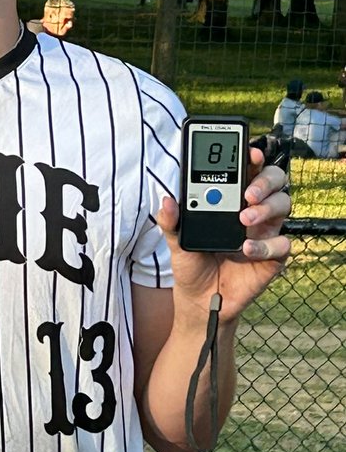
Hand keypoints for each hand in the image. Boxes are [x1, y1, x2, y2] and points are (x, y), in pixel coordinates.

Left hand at [157, 148, 291, 322]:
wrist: (199, 300)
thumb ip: (170, 221)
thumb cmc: (192, 263)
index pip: (247, 171)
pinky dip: (266, 245)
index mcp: (231, 200)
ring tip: (244, 219)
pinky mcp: (272, 258)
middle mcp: (253, 211)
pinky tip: (246, 248)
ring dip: (266, 208)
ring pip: (283, 206)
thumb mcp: (175, 241)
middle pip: (274, 182)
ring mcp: (265, 233)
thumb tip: (167, 200)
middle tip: (247, 192)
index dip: (252, 158)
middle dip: (264, 180)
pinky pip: (282, 245)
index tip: (249, 151)